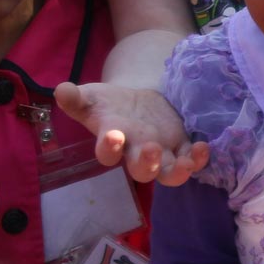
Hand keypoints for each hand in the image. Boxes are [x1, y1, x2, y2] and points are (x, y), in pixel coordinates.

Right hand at [55, 82, 207, 185]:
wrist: (135, 102)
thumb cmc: (108, 104)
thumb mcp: (91, 97)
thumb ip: (76, 98)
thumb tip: (60, 90)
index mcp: (113, 141)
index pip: (107, 153)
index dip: (109, 149)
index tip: (113, 136)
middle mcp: (136, 153)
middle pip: (142, 170)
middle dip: (147, 163)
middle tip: (151, 149)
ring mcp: (161, 153)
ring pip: (169, 173)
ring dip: (178, 171)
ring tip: (186, 163)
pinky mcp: (180, 146)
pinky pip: (190, 159)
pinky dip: (199, 158)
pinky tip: (203, 147)